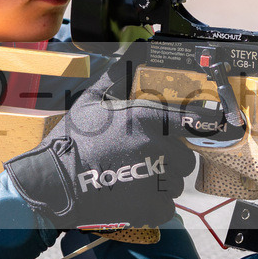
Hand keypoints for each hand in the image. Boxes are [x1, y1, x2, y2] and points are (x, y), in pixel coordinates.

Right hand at [4, 45, 195, 229]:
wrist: (52, 182)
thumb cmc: (72, 140)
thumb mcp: (92, 100)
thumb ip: (118, 76)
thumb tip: (133, 50)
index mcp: (146, 119)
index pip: (193, 120)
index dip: (201, 125)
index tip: (205, 127)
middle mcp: (156, 147)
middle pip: (185, 158)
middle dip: (170, 159)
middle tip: (146, 160)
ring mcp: (154, 179)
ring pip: (176, 183)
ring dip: (162, 183)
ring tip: (135, 180)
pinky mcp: (149, 207)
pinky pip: (167, 208)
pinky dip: (154, 207)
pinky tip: (134, 198)